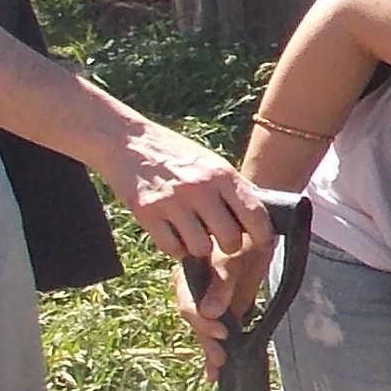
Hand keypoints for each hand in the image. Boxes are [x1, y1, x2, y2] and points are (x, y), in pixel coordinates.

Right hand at [103, 118, 264, 264]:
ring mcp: (173, 202)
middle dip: (228, 246)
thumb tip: (261, 217)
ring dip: (200, 247)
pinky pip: (172, 249)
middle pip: (230, 240)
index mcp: (222, 174)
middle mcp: (200, 188)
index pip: (255, 214)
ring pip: (201, 248)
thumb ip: (233, 189)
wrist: (127, 141)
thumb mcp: (211, 162)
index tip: (260, 243)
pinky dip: (175, 248)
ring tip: (194, 234)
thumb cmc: (175, 154)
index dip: (262, 236)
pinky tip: (174, 233)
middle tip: (221, 239)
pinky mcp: (147, 214)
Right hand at [180, 216, 274, 371]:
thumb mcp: (234, 255)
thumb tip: (209, 312)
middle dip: (206, 340)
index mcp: (191, 274)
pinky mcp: (220, 312)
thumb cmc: (244, 237)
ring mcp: (207, 302)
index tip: (221, 332)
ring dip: (209, 350)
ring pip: (202, 330)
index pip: (189, 303)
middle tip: (221, 356)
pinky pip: (212, 334)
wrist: (259, 233)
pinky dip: (212, 354)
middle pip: (194, 321)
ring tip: (217, 368)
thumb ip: (222, 282)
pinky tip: (211, 374)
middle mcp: (194, 289)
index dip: (202, 321)